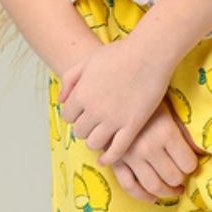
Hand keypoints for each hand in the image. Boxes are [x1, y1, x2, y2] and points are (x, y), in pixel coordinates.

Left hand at [57, 38, 175, 168]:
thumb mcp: (88, 61)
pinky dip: (109, 158)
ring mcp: (113, 120)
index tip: (84, 113)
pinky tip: (106, 159)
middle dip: (84, 128)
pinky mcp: (132, 126)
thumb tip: (61, 100)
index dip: (75, 115)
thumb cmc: (120, 53)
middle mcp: (94, 110)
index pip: (68, 116)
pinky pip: (116, 150)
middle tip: (94, 123)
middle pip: (79, 131)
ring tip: (102, 135)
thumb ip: (70, 79)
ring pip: (94, 143)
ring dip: (95, 141)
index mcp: (81, 94)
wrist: (149, 53)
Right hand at [108, 100, 208, 202]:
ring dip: (167, 192)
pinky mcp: (116, 160)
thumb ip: (185, 133)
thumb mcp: (170, 110)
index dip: (193, 165)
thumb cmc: (148, 98)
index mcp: (166, 133)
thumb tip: (200, 153)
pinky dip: (142, 195)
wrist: (115, 90)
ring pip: (153, 186)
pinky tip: (151, 197)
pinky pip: (129, 186)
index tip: (192, 163)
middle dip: (181, 179)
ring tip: (174, 190)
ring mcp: (131, 156)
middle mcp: (149, 148)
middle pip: (173, 177)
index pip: (188, 164)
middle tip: (183, 176)